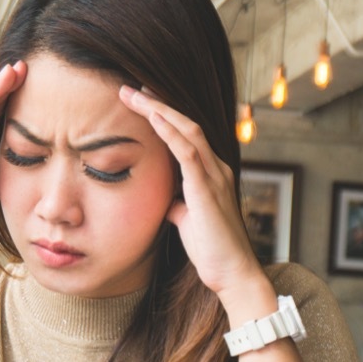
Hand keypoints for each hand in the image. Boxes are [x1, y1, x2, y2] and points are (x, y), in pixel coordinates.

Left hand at [118, 85, 265, 300]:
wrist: (233, 275)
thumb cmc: (212, 251)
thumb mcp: (186, 222)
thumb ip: (178, 206)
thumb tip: (167, 202)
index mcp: (212, 174)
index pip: (185, 134)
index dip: (163, 115)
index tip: (139, 99)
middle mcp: (217, 168)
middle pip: (186, 123)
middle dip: (157, 103)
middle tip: (130, 87)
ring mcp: (215, 177)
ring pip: (188, 130)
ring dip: (159, 110)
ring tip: (133, 94)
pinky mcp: (208, 190)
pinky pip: (189, 153)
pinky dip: (170, 132)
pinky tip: (153, 117)